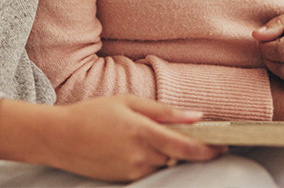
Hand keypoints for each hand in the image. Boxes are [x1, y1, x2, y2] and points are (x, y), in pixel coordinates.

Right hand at [0, 96, 224, 182]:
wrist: (58, 138)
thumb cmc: (92, 113)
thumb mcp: (129, 103)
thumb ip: (165, 111)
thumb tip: (197, 116)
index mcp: (143, 132)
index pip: (186, 147)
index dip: (209, 150)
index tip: (225, 146)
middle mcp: (140, 156)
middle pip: (178, 158)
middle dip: (192, 150)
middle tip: (202, 141)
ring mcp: (131, 171)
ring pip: (163, 165)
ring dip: (169, 155)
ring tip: (154, 137)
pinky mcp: (124, 180)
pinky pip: (148, 171)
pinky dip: (152, 161)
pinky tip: (138, 147)